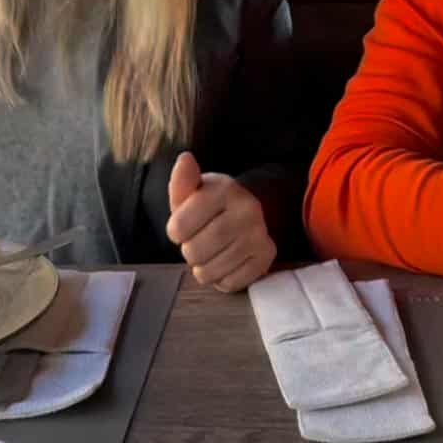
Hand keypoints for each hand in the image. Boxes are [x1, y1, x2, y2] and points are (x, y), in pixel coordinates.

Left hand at [166, 151, 276, 292]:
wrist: (246, 212)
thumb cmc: (210, 203)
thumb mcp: (193, 190)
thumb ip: (183, 181)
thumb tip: (185, 159)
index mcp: (225, 189)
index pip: (179, 228)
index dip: (175, 232)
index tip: (182, 227)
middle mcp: (247, 210)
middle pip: (195, 252)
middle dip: (189, 252)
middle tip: (198, 242)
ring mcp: (260, 234)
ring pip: (211, 272)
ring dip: (203, 268)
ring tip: (210, 253)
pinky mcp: (267, 256)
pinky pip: (229, 283)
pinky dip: (221, 279)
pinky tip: (225, 262)